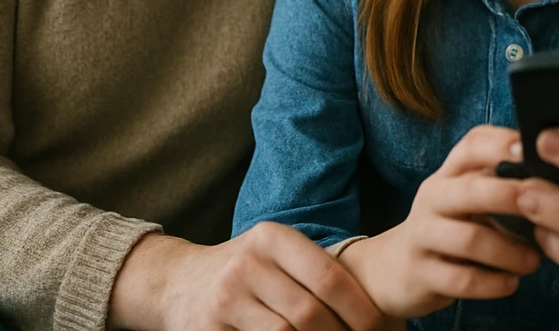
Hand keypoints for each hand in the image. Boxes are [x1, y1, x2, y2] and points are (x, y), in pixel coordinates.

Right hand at [109, 224, 385, 330]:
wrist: (177, 282)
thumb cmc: (247, 270)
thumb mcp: (277, 254)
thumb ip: (316, 269)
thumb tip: (377, 303)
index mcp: (273, 238)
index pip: (329, 277)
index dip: (361, 309)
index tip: (382, 329)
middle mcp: (247, 263)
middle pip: (310, 312)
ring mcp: (225, 298)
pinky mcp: (209, 329)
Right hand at [341, 125, 541, 317]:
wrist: (395, 268)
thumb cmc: (450, 225)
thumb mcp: (467, 197)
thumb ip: (501, 182)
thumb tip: (557, 175)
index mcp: (449, 172)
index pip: (473, 144)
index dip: (504, 144)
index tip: (535, 152)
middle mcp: (432, 197)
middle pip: (472, 190)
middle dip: (511, 196)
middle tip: (547, 209)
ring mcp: (423, 235)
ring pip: (471, 239)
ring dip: (510, 251)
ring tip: (535, 261)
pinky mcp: (420, 274)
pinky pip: (462, 280)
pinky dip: (493, 283)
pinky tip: (512, 283)